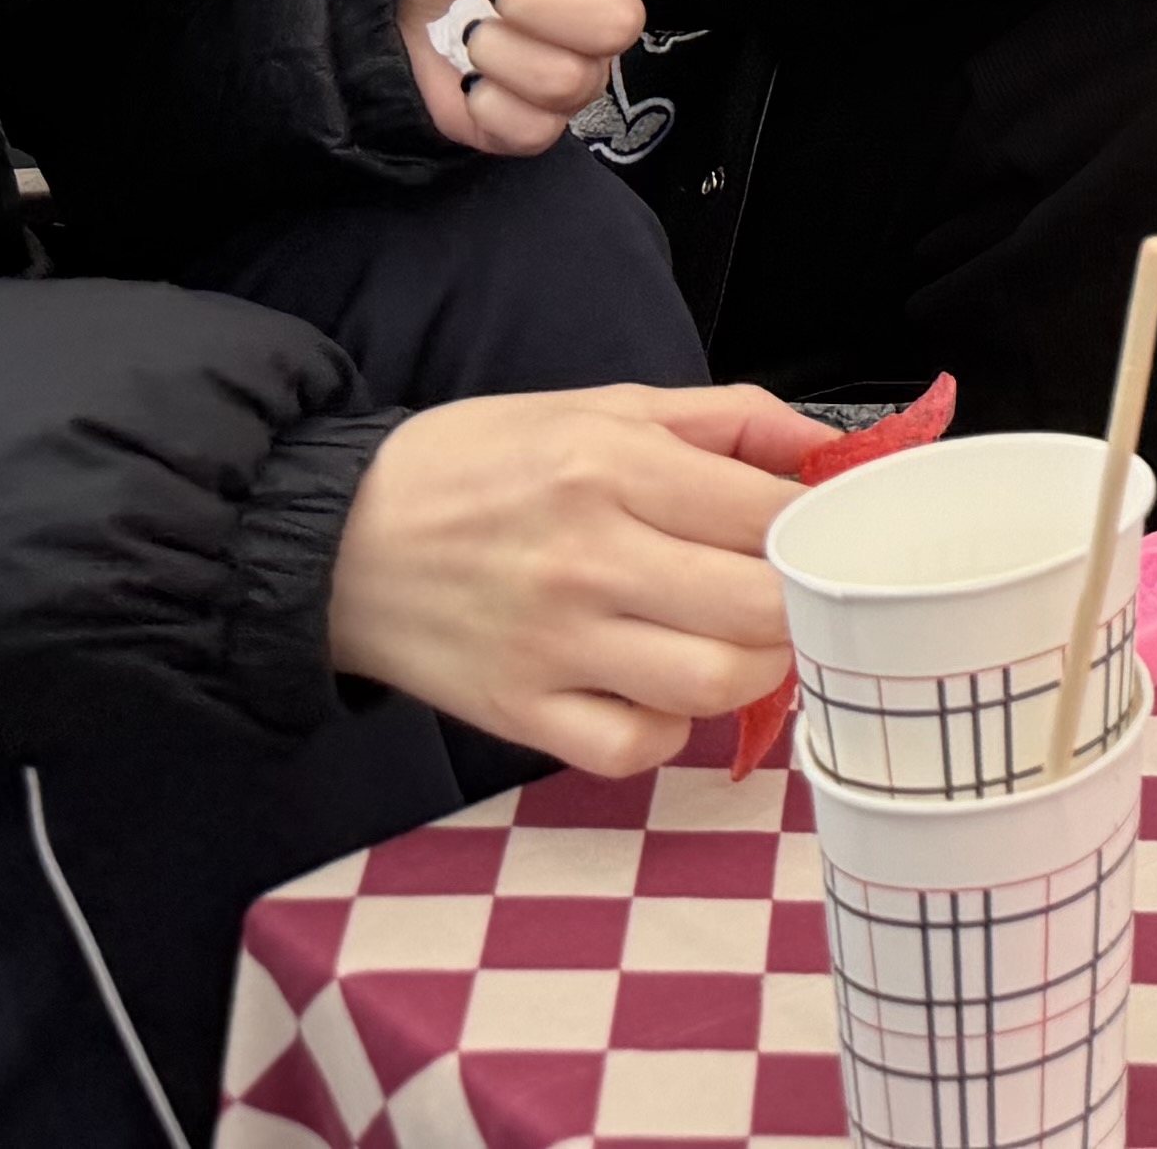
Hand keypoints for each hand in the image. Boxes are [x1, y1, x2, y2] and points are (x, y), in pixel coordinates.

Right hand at [325, 384, 822, 776]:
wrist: (333, 537)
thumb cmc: (477, 463)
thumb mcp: (599, 406)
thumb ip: (722, 418)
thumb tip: (823, 445)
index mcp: (611, 467)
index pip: (770, 515)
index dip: (817, 528)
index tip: (818, 532)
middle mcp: (587, 559)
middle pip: (759, 610)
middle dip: (798, 604)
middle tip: (786, 593)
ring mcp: (552, 646)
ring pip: (710, 686)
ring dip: (749, 671)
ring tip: (733, 641)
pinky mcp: (517, 712)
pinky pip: (633, 749)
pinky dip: (667, 731)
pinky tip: (660, 692)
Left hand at [390, 0, 651, 154]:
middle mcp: (604, 22)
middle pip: (618, 25)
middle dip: (536, 2)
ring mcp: (576, 80)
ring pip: (570, 80)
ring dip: (500, 50)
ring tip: (472, 32)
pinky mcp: (535, 128)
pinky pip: (534, 130)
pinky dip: (486, 101)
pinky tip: (469, 77)